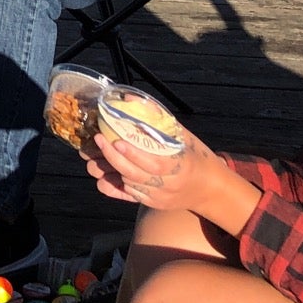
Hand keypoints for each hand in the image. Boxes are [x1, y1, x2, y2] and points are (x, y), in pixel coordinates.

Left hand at [81, 126, 256, 234]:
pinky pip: (130, 197)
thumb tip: (130, 98)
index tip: (116, 140)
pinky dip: (115, 186)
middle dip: (114, 159)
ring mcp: (160, 197)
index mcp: (180, 166)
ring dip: (110, 172)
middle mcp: (169, 185)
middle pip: (136, 175)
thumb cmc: (195, 155)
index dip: (133, 153)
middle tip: (99, 141)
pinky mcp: (153, 204)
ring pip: (130, 186)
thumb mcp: (183, 135)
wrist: (209, 188)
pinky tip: (103, 177)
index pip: (154, 163)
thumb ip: (158, 119)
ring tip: (93, 157)